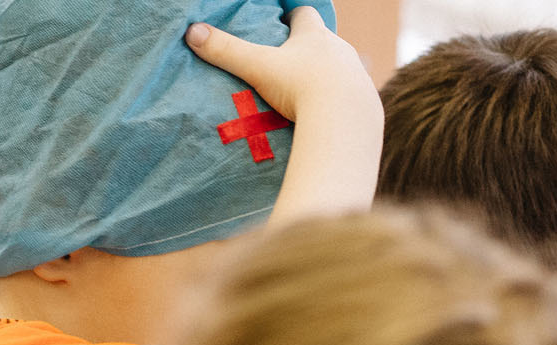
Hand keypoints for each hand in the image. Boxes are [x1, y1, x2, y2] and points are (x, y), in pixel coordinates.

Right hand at [184, 6, 371, 123]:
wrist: (345, 117)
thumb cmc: (301, 85)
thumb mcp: (258, 68)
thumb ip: (226, 52)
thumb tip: (192, 32)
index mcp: (313, 34)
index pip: (304, 14)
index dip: (292, 17)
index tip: (281, 24)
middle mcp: (339, 47)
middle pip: (322, 40)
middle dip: (307, 48)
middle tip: (288, 62)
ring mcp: (355, 71)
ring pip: (338, 65)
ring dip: (324, 74)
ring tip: (305, 92)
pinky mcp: (364, 97)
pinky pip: (349, 93)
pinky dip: (337, 98)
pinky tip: (325, 113)